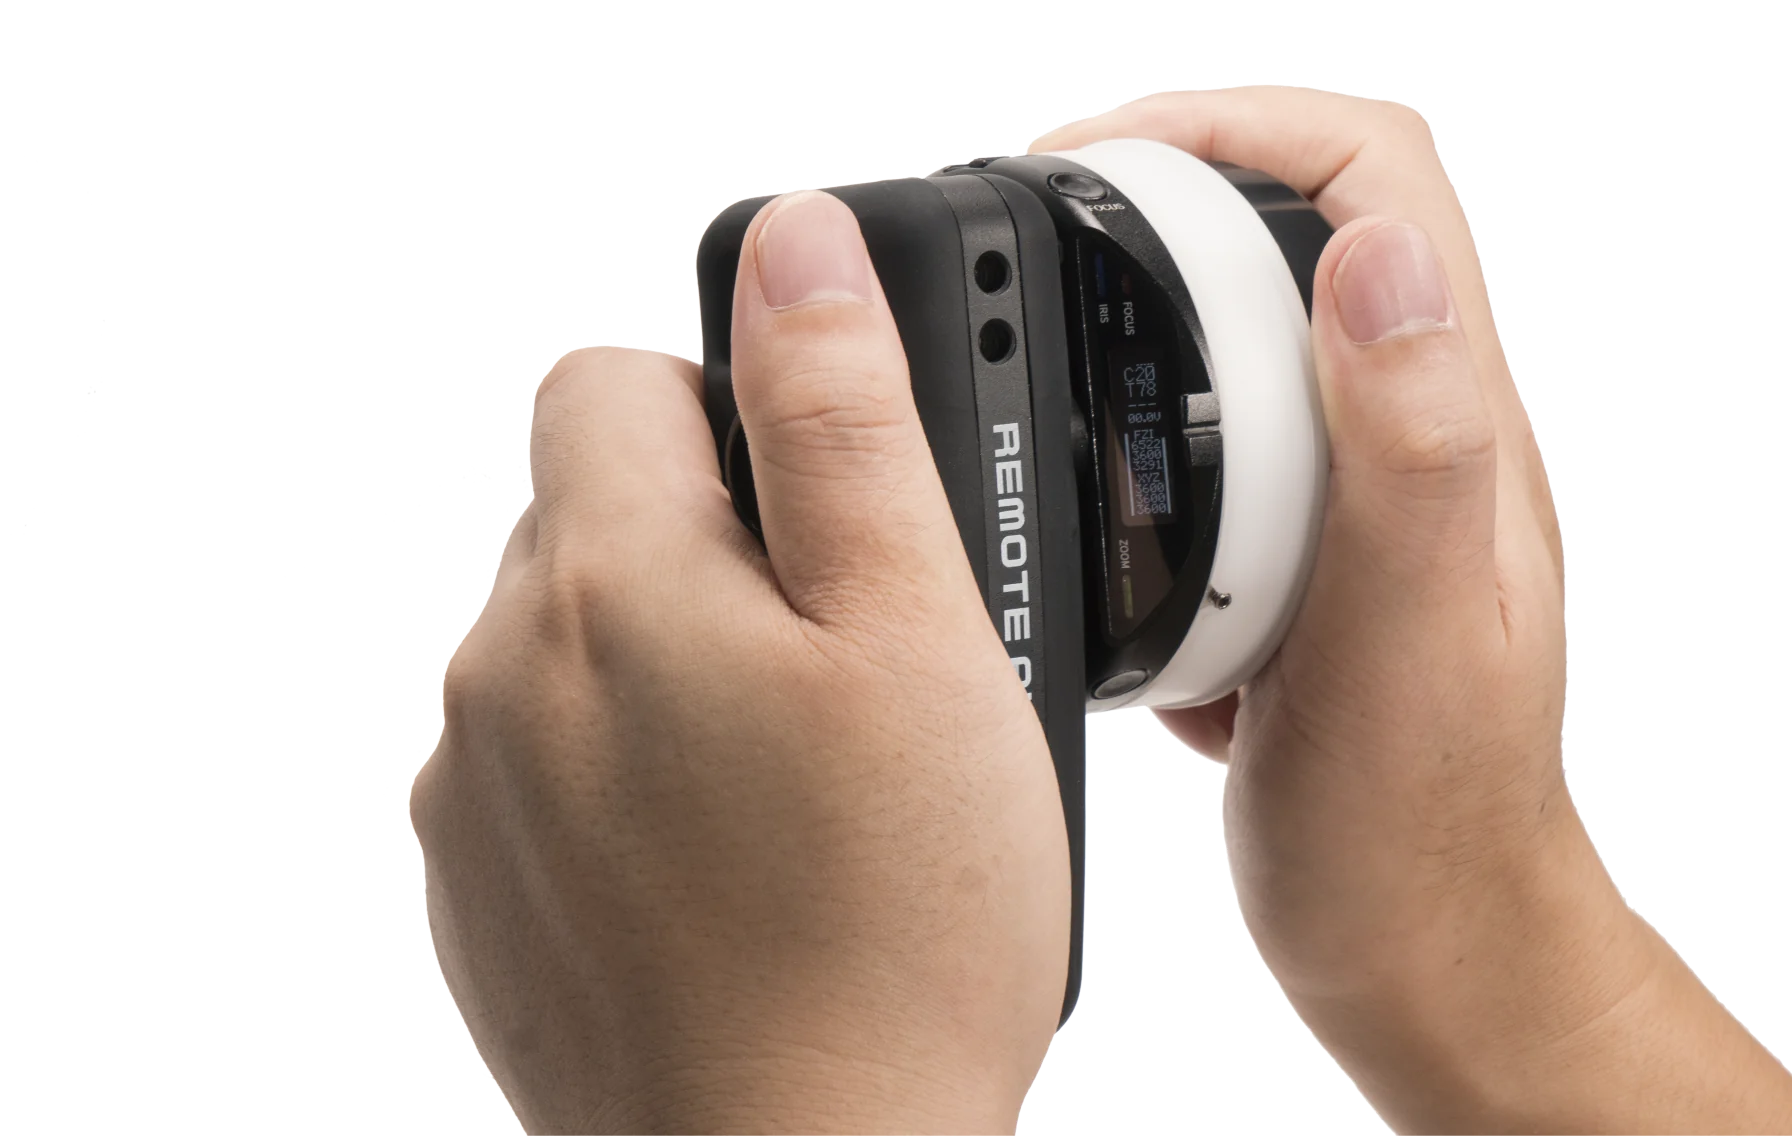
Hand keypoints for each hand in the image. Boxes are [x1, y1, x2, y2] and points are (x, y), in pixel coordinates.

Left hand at [409, 190, 1067, 1135]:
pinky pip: (542, 764)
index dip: (733, 414)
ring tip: (800, 778)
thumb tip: (795, 247)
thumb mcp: (921, 635)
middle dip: (711, 546)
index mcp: (601, 582)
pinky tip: (733, 858)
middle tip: (846, 666)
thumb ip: (843, 419)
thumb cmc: (895, 930)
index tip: (821, 520)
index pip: (614, 377)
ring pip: (569, 643)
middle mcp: (494, 675)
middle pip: (589, 513)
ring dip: (669, 663)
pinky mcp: (474, 894)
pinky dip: (626, 775)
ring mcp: (466, 796)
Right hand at [1035, 87, 1791, 1133]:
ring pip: (1243, 335)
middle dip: (1158, 194)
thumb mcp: (1411, 640)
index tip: (1099, 157)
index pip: (1376, 175)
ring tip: (1036, 349)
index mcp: (1449, 424)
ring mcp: (1355, 498)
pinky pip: (1211, 449)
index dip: (1236, 118)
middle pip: (1291, 225)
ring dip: (1139, 318)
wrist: (1426, 958)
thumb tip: (1380, 256)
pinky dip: (1134, 443)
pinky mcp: (1303, 564)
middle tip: (1035, 237)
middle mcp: (1409, 436)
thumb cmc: (1422, 833)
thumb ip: (1409, 449)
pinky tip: (1085, 507)